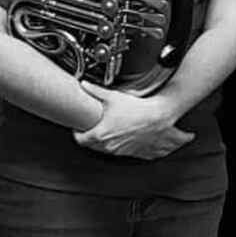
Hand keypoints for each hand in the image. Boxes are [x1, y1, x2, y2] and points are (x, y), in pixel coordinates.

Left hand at [73, 81, 194, 159]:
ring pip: (103, 149)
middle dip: (89, 135)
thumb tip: (84, 84)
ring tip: (107, 128)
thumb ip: (95, 91)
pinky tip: (119, 133)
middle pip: (90, 145)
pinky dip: (115, 143)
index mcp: (100, 135)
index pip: (79, 139)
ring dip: (102, 140)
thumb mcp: (113, 97)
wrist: (157, 117)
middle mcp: (108, 146)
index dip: (77, 132)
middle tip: (92, 125)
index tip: (80, 125)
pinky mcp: (129, 152)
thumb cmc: (137, 109)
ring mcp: (119, 150)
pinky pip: (116, 150)